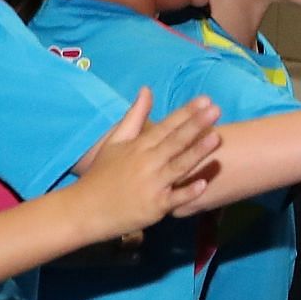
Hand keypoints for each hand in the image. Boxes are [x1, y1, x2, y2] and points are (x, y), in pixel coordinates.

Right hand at [77, 89, 223, 230]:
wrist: (84, 210)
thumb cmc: (102, 175)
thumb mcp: (115, 142)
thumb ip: (134, 116)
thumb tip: (147, 89)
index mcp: (138, 147)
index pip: (166, 126)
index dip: (186, 112)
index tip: (205, 100)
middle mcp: (146, 163)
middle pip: (175, 142)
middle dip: (196, 125)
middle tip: (216, 110)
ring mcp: (152, 185)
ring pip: (178, 167)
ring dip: (197, 152)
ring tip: (216, 138)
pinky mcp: (155, 207)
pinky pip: (174, 199)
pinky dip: (188, 192)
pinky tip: (203, 184)